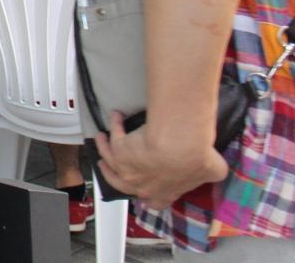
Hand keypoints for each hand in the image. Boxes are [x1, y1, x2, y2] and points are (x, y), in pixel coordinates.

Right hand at [95, 111, 228, 209]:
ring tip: (102, 139)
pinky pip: (110, 139)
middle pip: (119, 184)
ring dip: (104, 150)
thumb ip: (212, 173)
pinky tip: (115, 117)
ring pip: (108, 161)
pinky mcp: (117, 150)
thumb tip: (217, 169)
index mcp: (164, 193)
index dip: (147, 196)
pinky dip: (112, 127)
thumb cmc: (194, 160)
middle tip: (111, 164)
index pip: (153, 202)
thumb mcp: (213, 170)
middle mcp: (141, 184)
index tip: (146, 189)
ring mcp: (125, 169)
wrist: (177, 146)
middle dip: (113, 174)